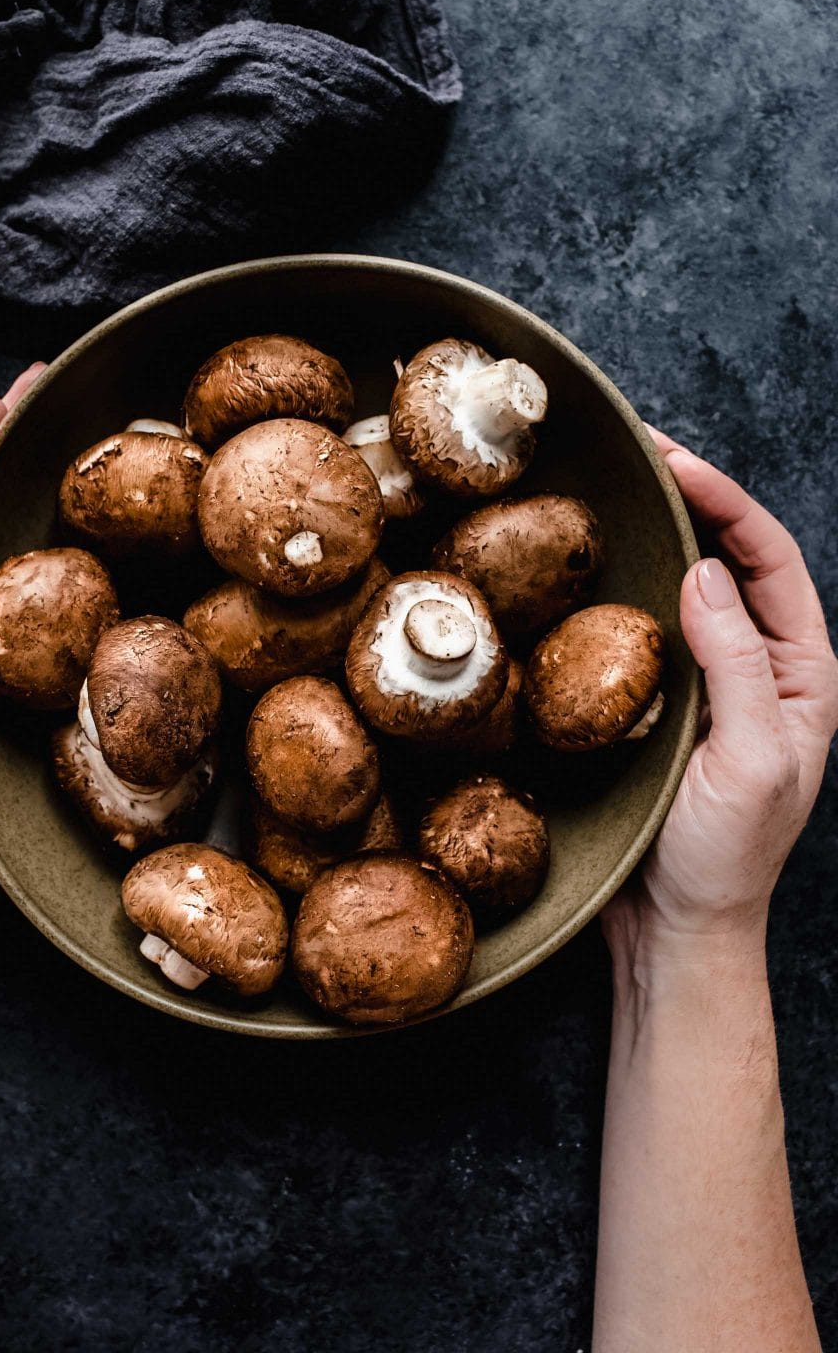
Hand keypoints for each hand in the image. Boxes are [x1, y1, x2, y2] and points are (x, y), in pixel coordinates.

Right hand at [603, 432, 837, 962]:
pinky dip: (615, 592)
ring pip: (680, 590)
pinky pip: (637, 632)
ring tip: (608, 493)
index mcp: (799, 673)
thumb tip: (705, 571)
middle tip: (632, 452)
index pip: (768, 560)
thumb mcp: (751, 758)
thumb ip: (738, 664)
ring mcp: (703, 685)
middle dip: (687, 500)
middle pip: (727, 559)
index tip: (671, 463)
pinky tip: (582, 574)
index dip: (724, 502)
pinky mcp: (655, 707)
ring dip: (649, 538)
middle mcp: (756, 668)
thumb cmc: (726, 858)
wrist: (675, 929)